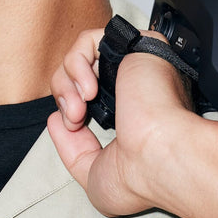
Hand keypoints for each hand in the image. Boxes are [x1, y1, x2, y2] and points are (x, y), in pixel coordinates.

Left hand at [47, 26, 196, 215]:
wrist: (161, 158)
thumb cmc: (139, 177)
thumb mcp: (94, 175)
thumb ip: (73, 151)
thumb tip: (56, 120)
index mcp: (132, 117)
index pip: (86, 101)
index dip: (68, 111)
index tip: (73, 129)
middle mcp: (136, 91)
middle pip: (77, 76)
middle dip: (64, 96)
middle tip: (74, 118)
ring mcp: (136, 68)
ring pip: (80, 57)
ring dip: (66, 84)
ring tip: (79, 107)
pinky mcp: (138, 46)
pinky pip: (91, 39)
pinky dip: (77, 63)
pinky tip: (89, 88)